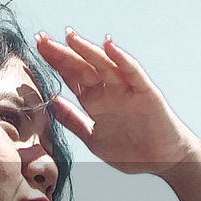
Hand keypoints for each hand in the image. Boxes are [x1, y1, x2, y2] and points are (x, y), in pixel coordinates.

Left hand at [33, 29, 200, 176]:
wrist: (164, 163)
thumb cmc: (130, 152)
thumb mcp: (93, 138)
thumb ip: (72, 120)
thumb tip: (50, 100)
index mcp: (95, 101)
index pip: (71, 77)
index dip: (54, 62)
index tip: (36, 48)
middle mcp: (109, 91)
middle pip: (81, 68)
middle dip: (62, 53)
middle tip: (41, 39)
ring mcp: (127, 90)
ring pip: (104, 66)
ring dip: (87, 50)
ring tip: (69, 37)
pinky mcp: (146, 93)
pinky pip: (132, 73)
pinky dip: (121, 59)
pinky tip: (108, 46)